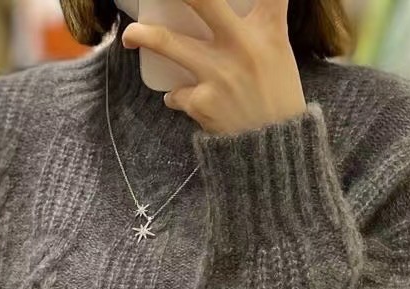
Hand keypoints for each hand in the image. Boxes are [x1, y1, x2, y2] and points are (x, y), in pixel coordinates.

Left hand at [121, 0, 306, 135]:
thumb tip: (259, 2)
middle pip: (201, 0)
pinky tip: (181, 99)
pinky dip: (176, 96)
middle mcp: (243, 46)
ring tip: (130, 36)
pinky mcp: (202, 103)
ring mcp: (219, 74)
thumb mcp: (279, 53)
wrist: (273, 152)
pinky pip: (176, 94)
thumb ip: (266, 22)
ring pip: (166, 42)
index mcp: (268, 31)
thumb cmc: (277, 99)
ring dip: (141, 36)